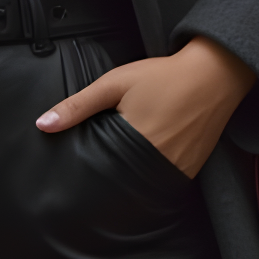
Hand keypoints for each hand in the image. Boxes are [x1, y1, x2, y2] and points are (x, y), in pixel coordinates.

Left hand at [36, 36, 253, 178]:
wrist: (214, 73)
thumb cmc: (163, 76)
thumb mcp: (114, 84)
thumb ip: (78, 106)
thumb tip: (44, 124)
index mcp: (136, 142)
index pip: (102, 174)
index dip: (88, 179)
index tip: (76, 183)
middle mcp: (159, 162)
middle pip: (123, 184)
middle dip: (108, 181)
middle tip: (94, 180)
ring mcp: (179, 169)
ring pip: (144, 185)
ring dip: (130, 181)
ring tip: (119, 171)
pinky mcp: (192, 168)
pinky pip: (165, 181)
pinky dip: (153, 176)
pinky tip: (144, 164)